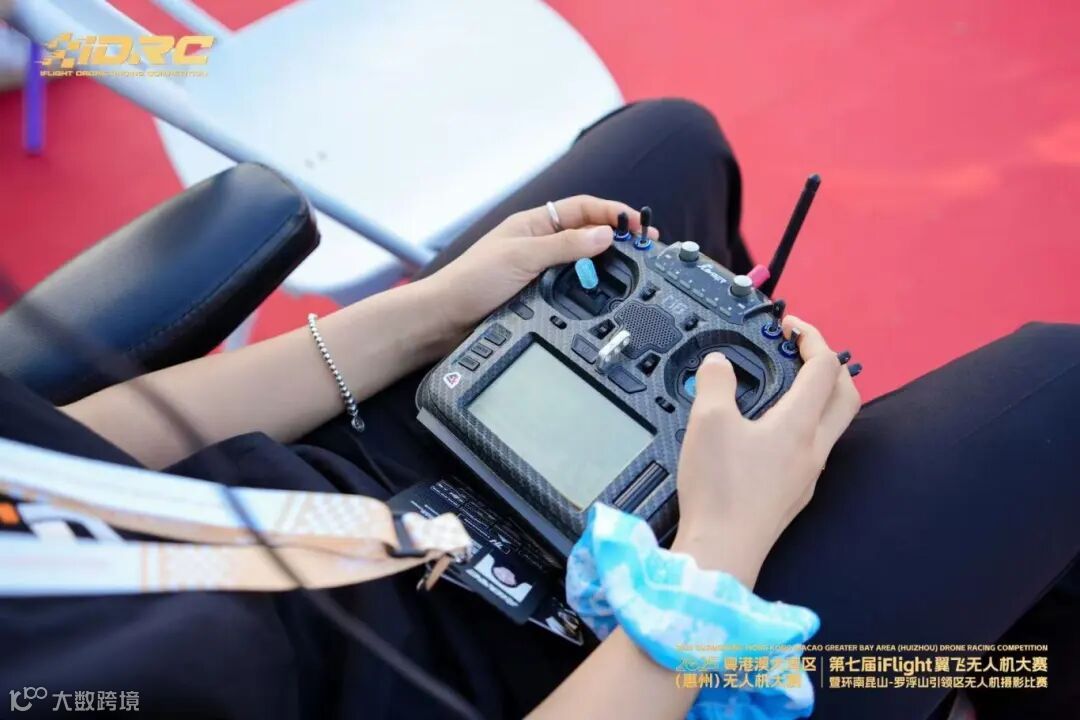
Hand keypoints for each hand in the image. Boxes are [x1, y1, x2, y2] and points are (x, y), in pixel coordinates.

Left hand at [423, 196, 658, 331]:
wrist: (446, 319)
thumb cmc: (472, 281)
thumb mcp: (524, 257)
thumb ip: (566, 245)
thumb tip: (605, 234)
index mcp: (534, 224)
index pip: (583, 208)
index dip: (612, 213)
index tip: (638, 225)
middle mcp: (539, 244)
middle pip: (587, 234)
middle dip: (616, 238)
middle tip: (646, 250)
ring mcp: (539, 270)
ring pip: (582, 263)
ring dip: (604, 266)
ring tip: (629, 272)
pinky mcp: (538, 295)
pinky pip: (571, 288)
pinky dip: (588, 290)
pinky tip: (600, 296)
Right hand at [671, 316, 860, 586]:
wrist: (723, 550)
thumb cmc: (720, 490)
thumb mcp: (707, 422)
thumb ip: (715, 382)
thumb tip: (719, 365)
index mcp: (798, 424)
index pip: (825, 367)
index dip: (812, 337)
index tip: (790, 327)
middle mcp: (813, 448)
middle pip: (846, 395)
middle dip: (830, 365)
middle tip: (802, 352)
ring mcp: (808, 473)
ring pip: (833, 424)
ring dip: (821, 396)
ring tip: (788, 386)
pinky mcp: (795, 493)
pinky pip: (814, 447)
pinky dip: (804, 424)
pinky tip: (773, 430)